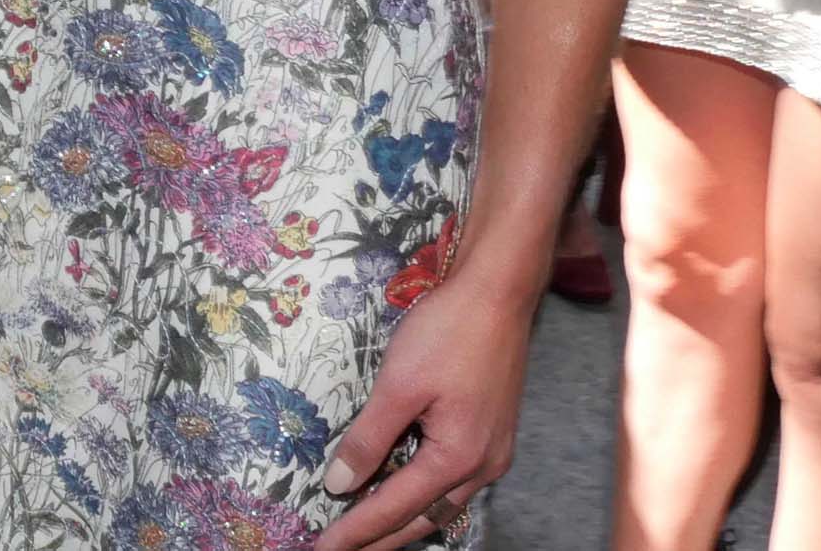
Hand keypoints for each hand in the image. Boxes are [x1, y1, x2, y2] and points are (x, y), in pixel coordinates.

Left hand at [313, 276, 528, 548]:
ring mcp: (492, 452)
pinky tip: (402, 489)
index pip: (395, 509)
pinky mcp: (492, 435)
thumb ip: (369, 438)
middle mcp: (482, 467)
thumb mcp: (398, 385)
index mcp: (456, 459)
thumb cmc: (447, 334)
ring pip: (442, 504)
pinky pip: (453, 481)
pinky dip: (423, 494)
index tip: (323, 549)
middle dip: (381, 538)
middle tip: (341, 548)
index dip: (356, 531)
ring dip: (404, 519)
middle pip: (423, 518)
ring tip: (366, 529)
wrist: (497, 295)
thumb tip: (340, 485)